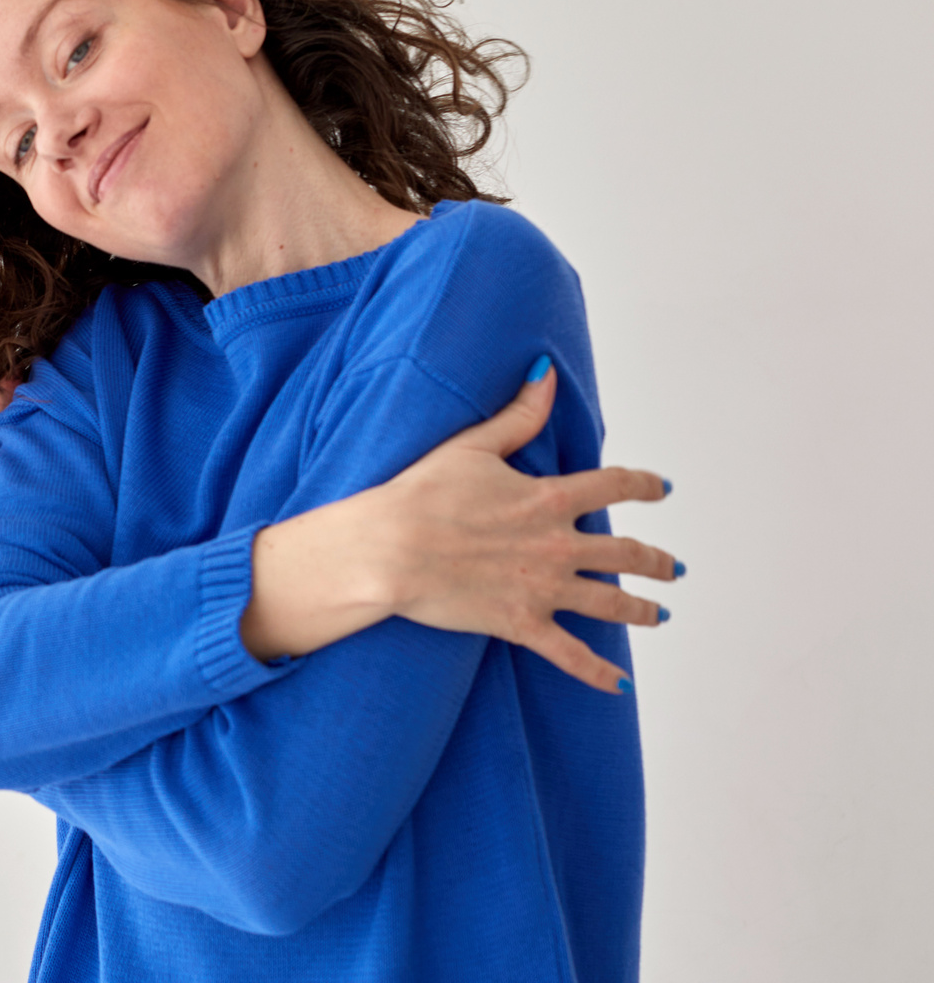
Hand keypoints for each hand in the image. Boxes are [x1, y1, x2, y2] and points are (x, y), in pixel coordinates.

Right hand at [342, 360, 677, 692]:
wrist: (390, 549)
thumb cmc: (420, 494)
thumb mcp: (472, 445)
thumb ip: (518, 417)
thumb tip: (546, 377)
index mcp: (548, 499)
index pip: (615, 486)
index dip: (645, 486)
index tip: (662, 489)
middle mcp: (558, 545)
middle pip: (627, 554)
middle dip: (656, 562)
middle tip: (673, 569)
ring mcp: (543, 588)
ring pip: (611, 604)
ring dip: (641, 610)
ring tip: (658, 615)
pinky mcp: (521, 624)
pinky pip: (570, 655)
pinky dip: (598, 673)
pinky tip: (619, 686)